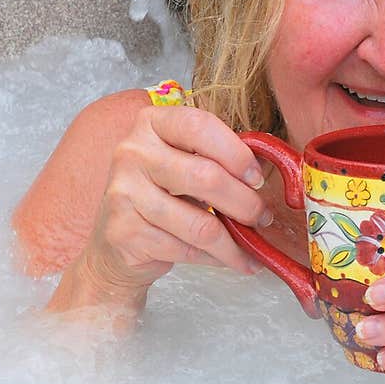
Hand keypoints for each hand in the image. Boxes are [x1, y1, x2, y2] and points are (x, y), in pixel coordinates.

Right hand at [70, 104, 272, 305]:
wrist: (117, 242)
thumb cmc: (161, 197)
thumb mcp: (183, 164)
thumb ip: (215, 159)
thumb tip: (268, 172)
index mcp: (150, 124)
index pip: (199, 125)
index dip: (236, 153)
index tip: (257, 178)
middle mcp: (132, 153)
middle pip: (206, 177)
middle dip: (245, 203)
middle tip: (263, 217)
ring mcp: (124, 193)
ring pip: (200, 224)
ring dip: (235, 242)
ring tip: (252, 248)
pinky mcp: (125, 233)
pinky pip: (187, 250)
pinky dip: (216, 259)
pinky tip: (227, 259)